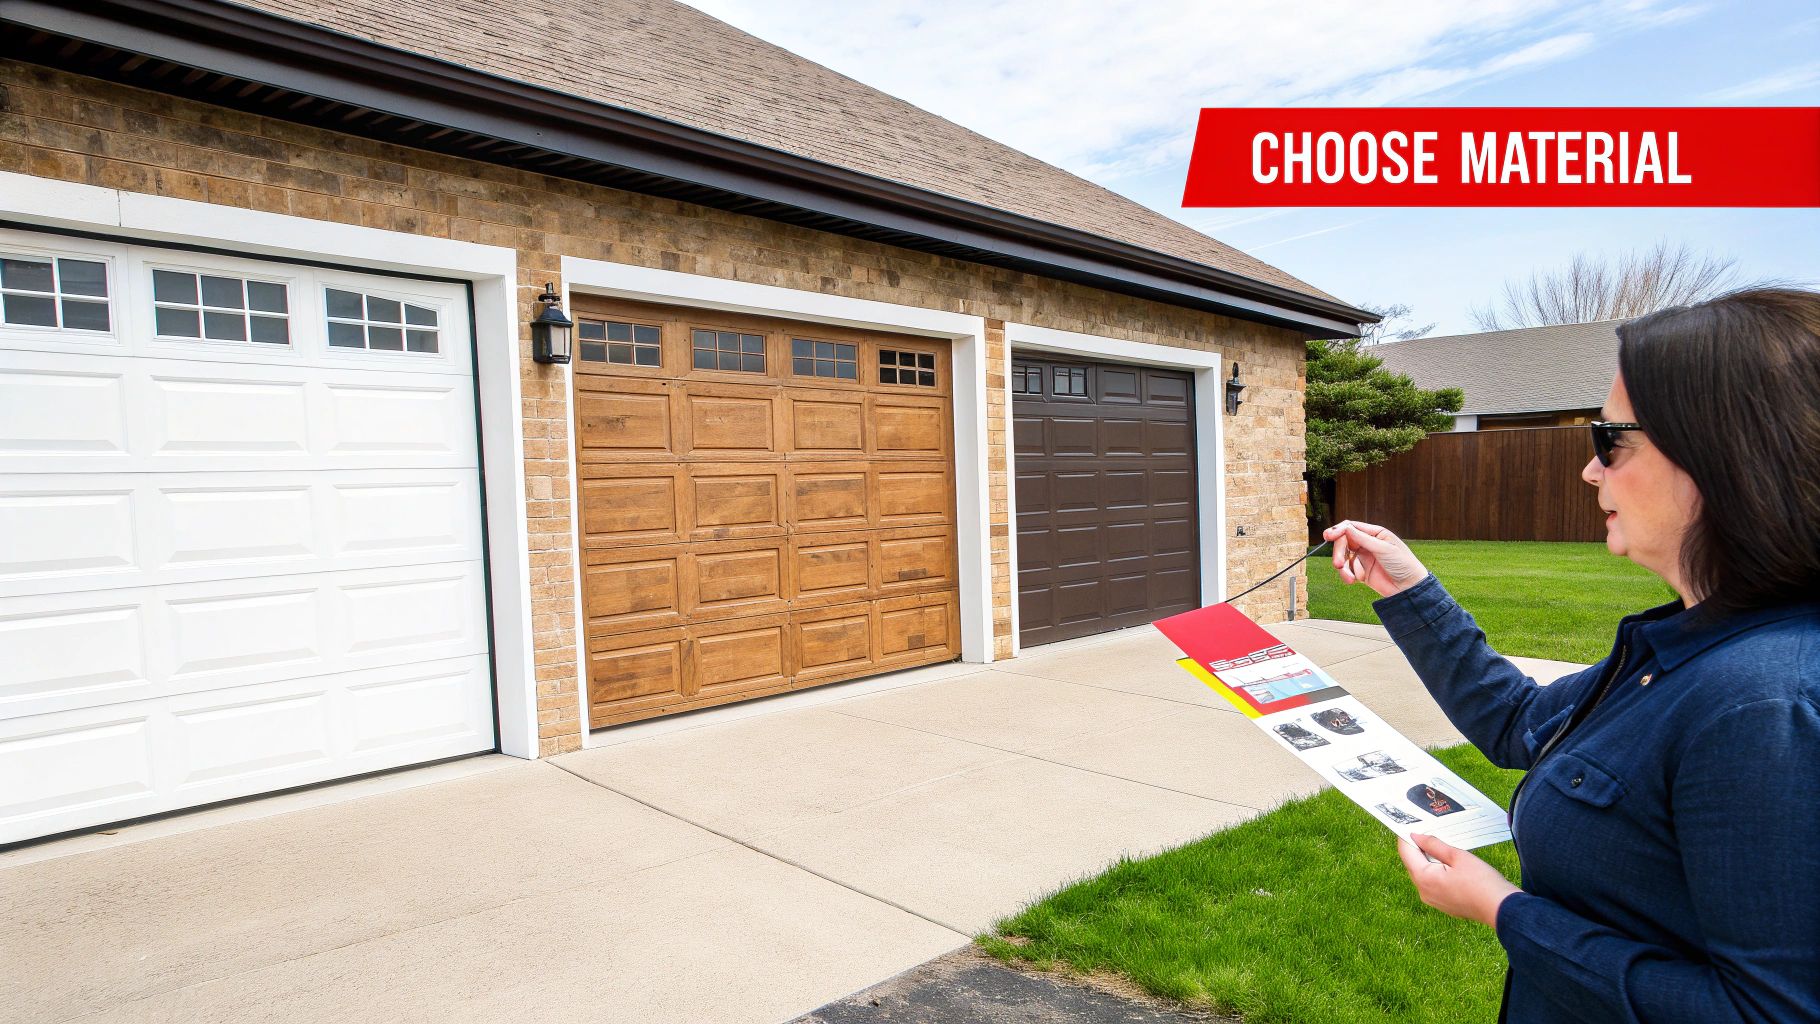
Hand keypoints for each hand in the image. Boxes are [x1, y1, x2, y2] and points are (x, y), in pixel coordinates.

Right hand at [1322, 520, 1428, 597]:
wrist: (1409, 587)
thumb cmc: (1403, 564)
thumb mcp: (1384, 549)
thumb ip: (1363, 539)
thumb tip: (1345, 528)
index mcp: (1375, 533)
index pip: (1351, 528)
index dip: (1338, 530)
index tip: (1328, 536)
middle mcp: (1367, 544)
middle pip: (1344, 542)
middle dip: (1339, 552)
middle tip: (1338, 564)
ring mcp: (1363, 558)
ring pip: (1343, 557)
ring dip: (1342, 567)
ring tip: (1348, 577)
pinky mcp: (1360, 571)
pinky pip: (1347, 570)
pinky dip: (1346, 575)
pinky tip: (1353, 581)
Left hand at [1397, 833, 1520, 927]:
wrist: (1501, 909)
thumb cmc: (1482, 882)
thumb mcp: (1457, 856)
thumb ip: (1434, 845)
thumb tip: (1416, 837)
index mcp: (1424, 879)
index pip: (1406, 852)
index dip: (1407, 837)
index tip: (1413, 825)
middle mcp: (1424, 892)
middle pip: (1413, 863)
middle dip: (1419, 847)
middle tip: (1430, 831)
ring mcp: (1433, 900)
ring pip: (1423, 873)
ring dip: (1429, 860)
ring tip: (1443, 846)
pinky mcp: (1443, 904)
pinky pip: (1433, 883)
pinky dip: (1436, 872)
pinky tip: (1450, 864)